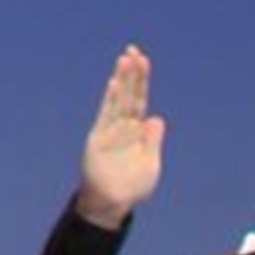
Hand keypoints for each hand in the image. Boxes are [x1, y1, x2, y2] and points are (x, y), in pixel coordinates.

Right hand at [74, 45, 165, 231]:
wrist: (113, 204)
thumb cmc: (132, 187)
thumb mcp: (150, 163)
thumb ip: (152, 141)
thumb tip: (156, 118)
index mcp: (137, 132)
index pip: (140, 100)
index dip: (142, 81)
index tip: (144, 60)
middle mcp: (123, 127)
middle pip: (129, 95)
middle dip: (132, 73)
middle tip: (134, 50)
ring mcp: (110, 131)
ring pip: (118, 100)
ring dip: (122, 80)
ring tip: (125, 59)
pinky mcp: (99, 139)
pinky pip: (106, 115)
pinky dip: (111, 100)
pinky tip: (114, 83)